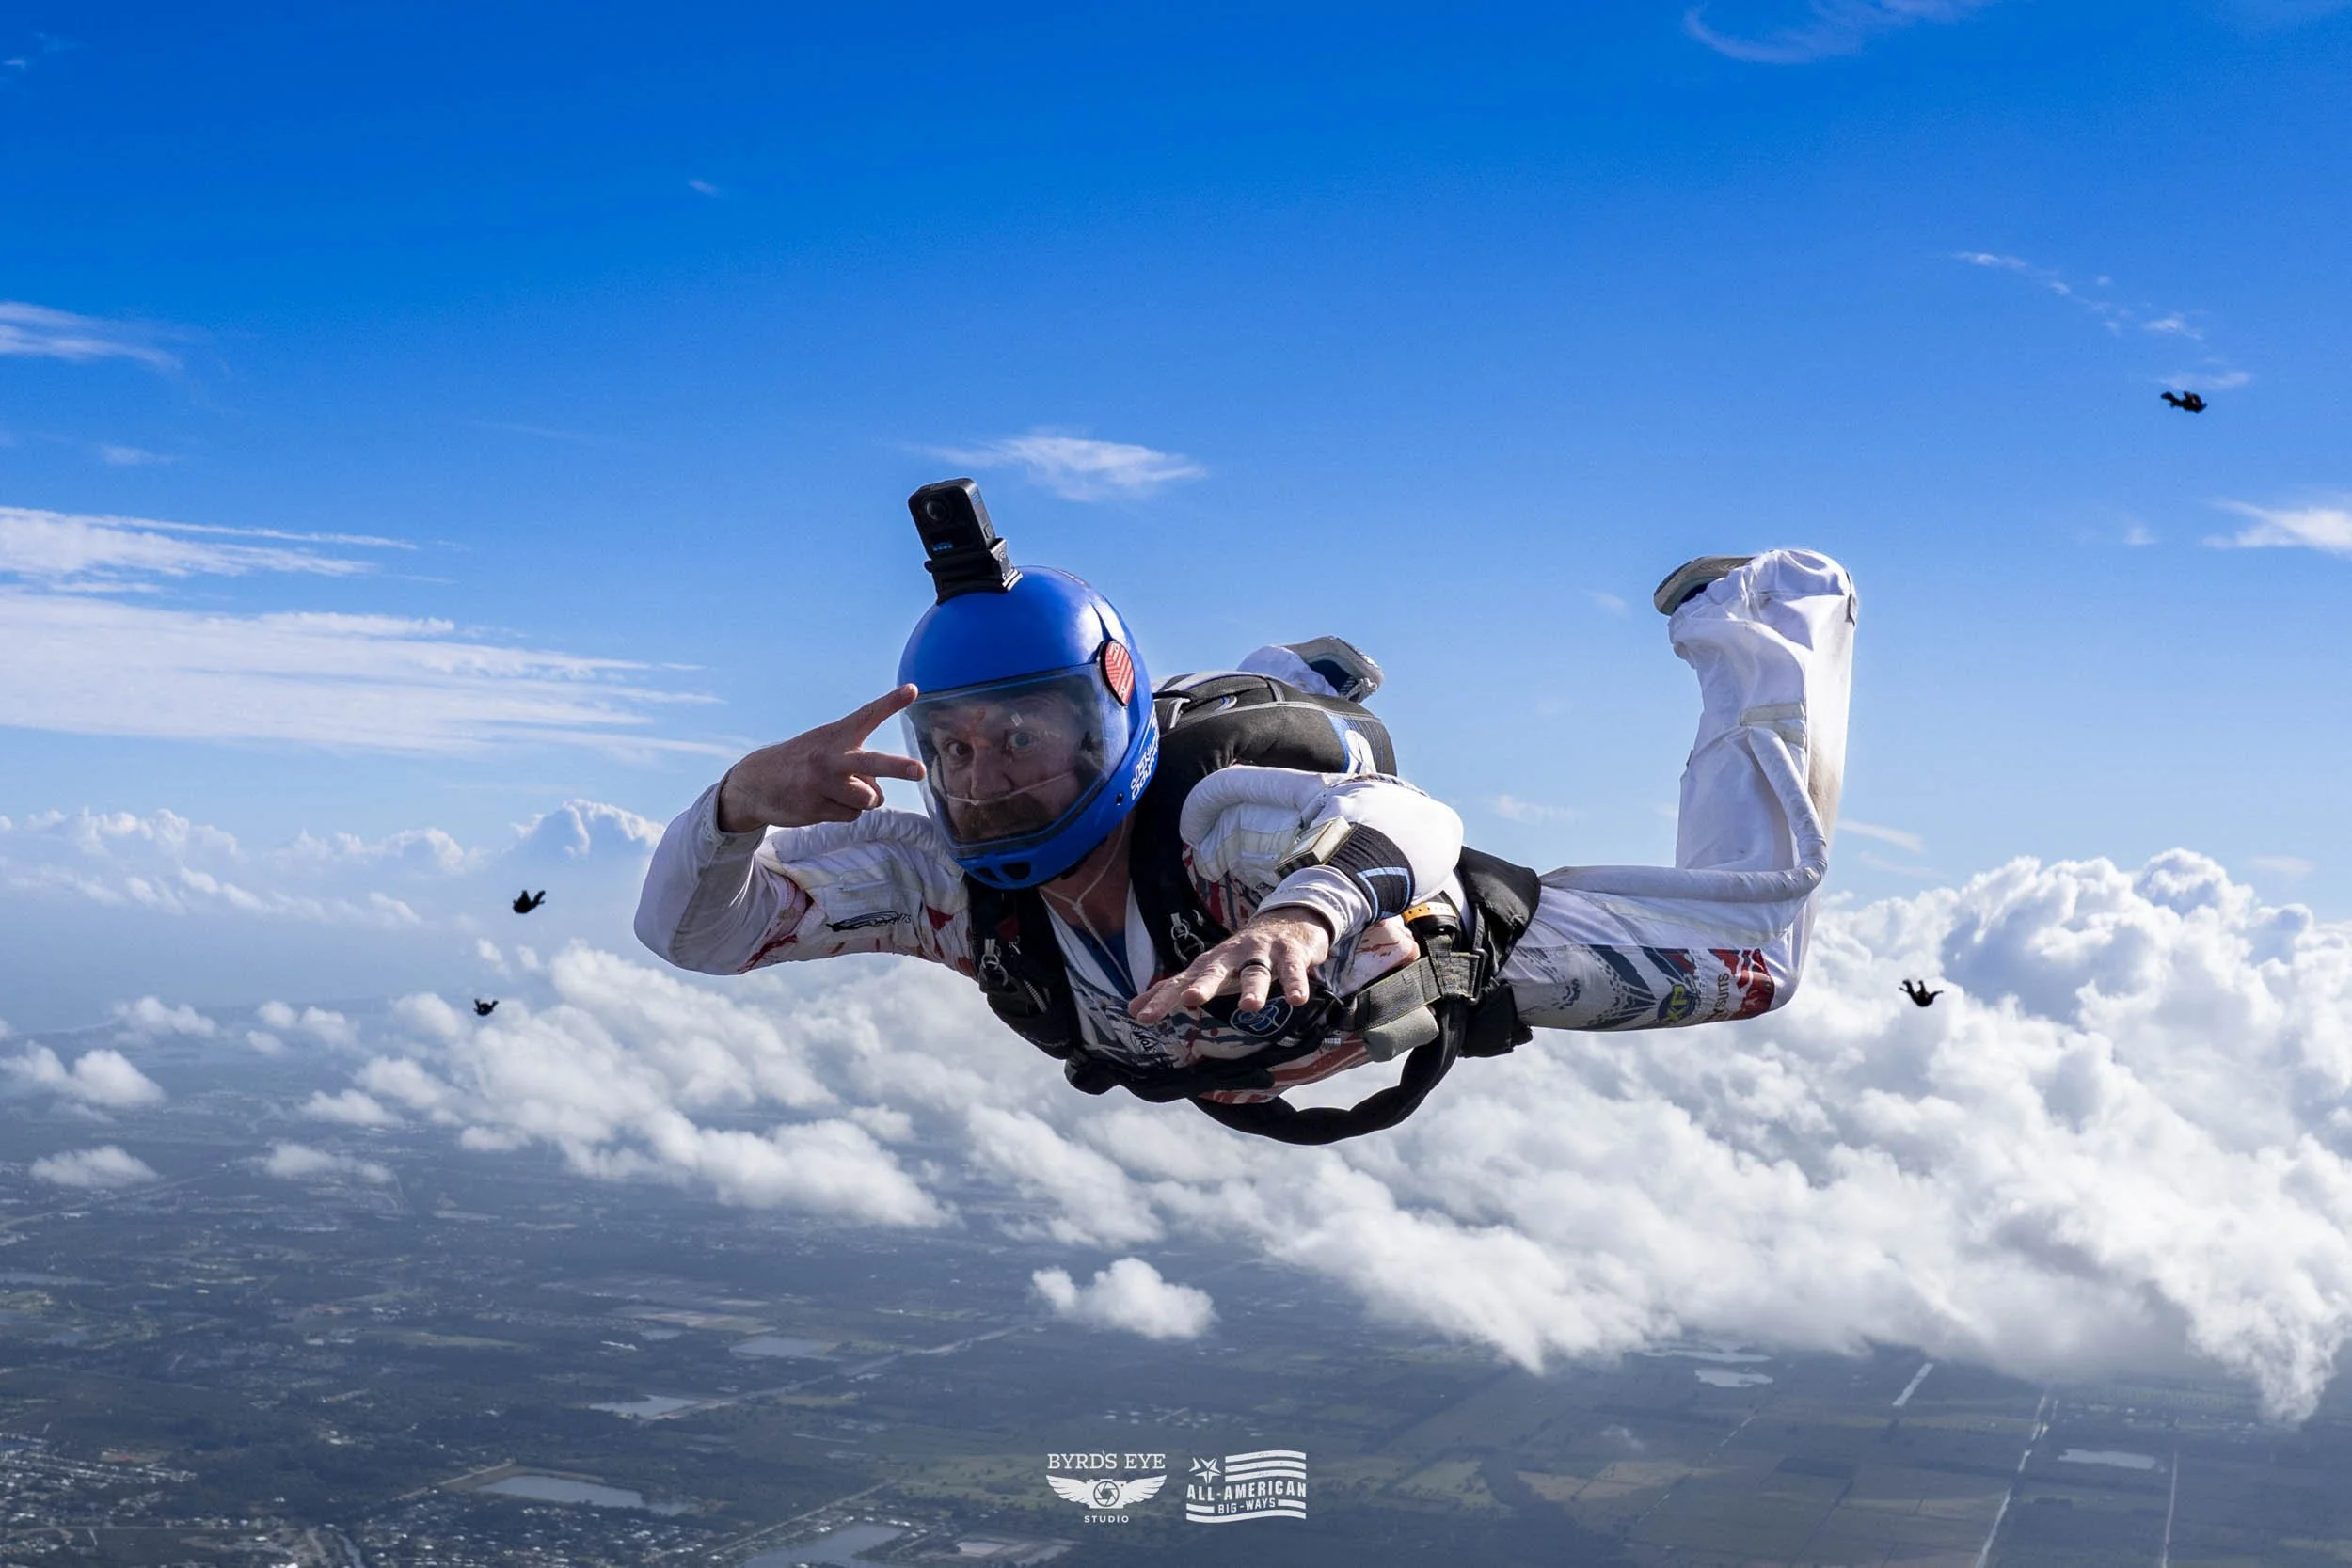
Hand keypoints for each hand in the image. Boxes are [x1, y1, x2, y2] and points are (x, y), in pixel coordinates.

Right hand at [716, 685, 927, 832]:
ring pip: (868, 799)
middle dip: (898, 767)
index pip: (868, 715)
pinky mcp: (815, 808)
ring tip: (837, 790)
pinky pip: (852, 816)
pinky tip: (822, 802)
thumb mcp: (826, 749)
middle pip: (872, 763)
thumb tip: (877, 797)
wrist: (755, 783)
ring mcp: (822, 784)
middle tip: (920, 770)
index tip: (912, 689)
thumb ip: (859, 766)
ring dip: (861, 799)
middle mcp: (830, 757)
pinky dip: (844, 812)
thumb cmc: (803, 762)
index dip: (891, 703)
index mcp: (836, 735)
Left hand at [1128, 908, 1333, 1023]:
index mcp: (1210, 964)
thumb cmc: (1241, 956)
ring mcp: (1261, 952)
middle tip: (1192, 999)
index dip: (1162, 999)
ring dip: (1254, 989)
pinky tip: (1297, 1000)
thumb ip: (1173, 991)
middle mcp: (1232, 956)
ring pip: (1256, 972)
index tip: (1143, 1017)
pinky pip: (1291, 970)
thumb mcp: (1208, 972)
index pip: (1182, 982)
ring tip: (1250, 1007)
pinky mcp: (1289, 953)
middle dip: (1204, 985)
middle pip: (1215, 971)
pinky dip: (1294, 984)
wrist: (1287, 921)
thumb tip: (1132, 1011)